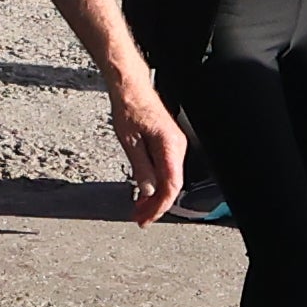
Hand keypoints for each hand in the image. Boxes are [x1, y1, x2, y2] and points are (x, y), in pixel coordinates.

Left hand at [104, 55, 188, 226]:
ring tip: (138, 208)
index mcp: (170, 146)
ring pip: (169, 180)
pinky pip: (166, 170)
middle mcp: (178, 147)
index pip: (171, 186)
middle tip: (138, 218)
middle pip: (172, 186)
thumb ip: (141, 167)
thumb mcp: (130, 141)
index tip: (146, 218)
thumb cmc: (129, 108)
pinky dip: (155, 184)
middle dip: (156, 205)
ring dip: (154, 196)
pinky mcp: (169, 145)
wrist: (132, 88)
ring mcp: (175, 146)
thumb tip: (148, 191)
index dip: (159, 206)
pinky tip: (143, 192)